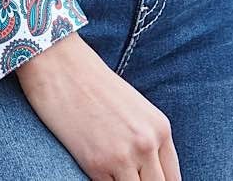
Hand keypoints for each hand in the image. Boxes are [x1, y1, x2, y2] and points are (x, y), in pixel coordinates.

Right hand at [16, 32, 179, 180]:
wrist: (59, 64)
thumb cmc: (92, 83)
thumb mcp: (133, 109)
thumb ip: (147, 140)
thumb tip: (150, 171)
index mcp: (160, 128)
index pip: (174, 178)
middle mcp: (147, 143)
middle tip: (127, 177)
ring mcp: (123, 156)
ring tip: (112, 174)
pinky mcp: (96, 165)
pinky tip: (96, 172)